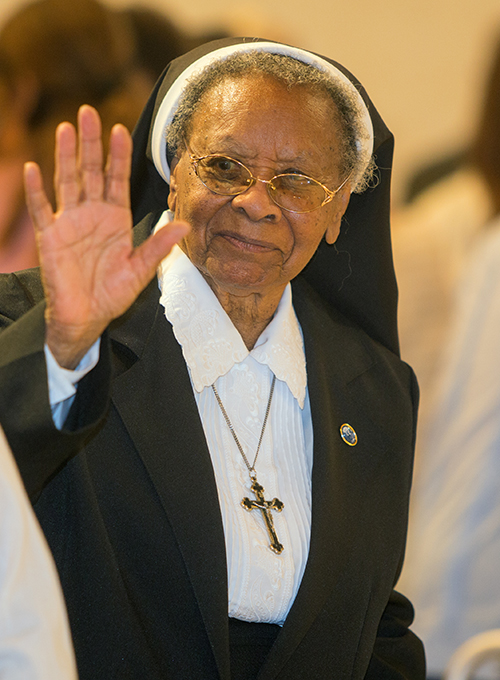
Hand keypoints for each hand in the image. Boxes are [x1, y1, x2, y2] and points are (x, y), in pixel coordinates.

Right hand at [24, 105, 188, 368]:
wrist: (86, 316)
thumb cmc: (112, 294)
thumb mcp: (140, 270)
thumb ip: (157, 246)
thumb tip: (182, 225)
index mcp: (115, 218)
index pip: (117, 179)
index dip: (118, 156)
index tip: (120, 130)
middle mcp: (92, 214)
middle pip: (91, 171)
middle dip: (91, 143)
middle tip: (88, 112)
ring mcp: (70, 222)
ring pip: (67, 181)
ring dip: (65, 156)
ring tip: (65, 129)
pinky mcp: (51, 237)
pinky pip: (42, 210)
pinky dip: (37, 191)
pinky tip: (33, 169)